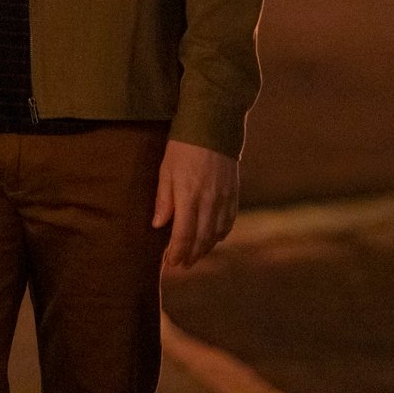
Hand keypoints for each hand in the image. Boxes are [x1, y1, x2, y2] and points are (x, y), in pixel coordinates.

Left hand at [152, 138, 238, 269]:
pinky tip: (211, 239)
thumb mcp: (166, 170)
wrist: (213, 127)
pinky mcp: (234, 195)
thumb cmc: (183, 147)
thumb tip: (159, 226)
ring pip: (216, 234)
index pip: (184, 235)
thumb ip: (164, 200)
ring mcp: (224, 199)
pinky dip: (220, 235)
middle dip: (190, 256)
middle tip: (181, 265)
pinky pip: (228, 223)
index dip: (177, 252)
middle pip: (201, 239)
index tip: (170, 262)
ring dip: (205, 249)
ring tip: (194, 256)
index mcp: (189, 196)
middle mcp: (209, 201)